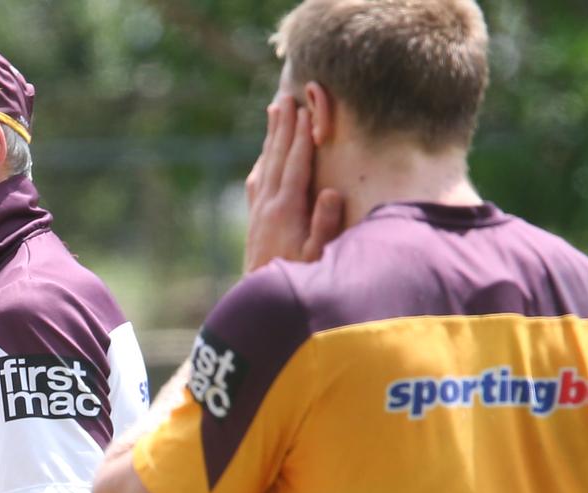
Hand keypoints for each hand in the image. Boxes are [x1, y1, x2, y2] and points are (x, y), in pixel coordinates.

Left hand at [243, 95, 343, 272]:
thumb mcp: (318, 256)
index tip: (305, 112)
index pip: (296, 166)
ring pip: (265, 166)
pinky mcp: (255, 221)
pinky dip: (263, 162)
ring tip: (274, 111)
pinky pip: (257, 183)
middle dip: (283, 126)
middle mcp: (268, 206)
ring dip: (271, 137)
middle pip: (277, 158)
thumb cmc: (298, 279)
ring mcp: (258, 212)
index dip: (301, 138)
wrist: (260, 301)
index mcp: (286, 210)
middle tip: (286, 97)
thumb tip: (332, 192)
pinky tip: (264, 156)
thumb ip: (325, 225)